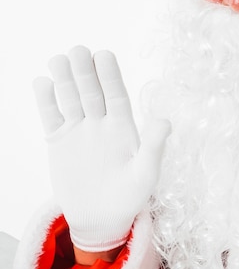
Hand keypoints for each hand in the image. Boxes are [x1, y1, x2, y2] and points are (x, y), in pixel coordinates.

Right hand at [33, 45, 170, 251]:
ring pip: (70, 99)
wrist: (102, 218)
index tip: (104, 54)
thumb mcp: (146, 172)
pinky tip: (41, 82)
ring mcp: (79, 130)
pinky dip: (45, 102)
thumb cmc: (131, 195)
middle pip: (91, 92)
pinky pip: (51, 117)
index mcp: (124, 126)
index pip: (116, 94)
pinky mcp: (59, 142)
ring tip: (57, 59)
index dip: (110, 75)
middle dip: (84, 72)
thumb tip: (165, 121)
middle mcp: (101, 122)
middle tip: (77, 50)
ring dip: (64, 80)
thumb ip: (154, 146)